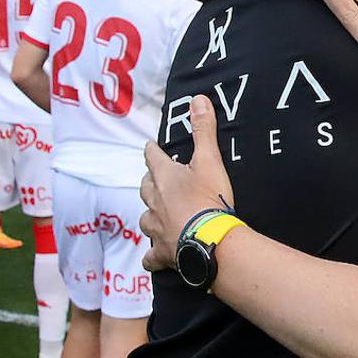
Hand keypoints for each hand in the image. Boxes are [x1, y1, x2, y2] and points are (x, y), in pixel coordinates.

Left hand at [139, 96, 234, 271]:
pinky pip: (151, 256)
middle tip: (156, 180)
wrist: (212, 241)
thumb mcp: (210, 160)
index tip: (150, 147)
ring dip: (151, 215)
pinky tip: (152, 258)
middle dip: (150, 182)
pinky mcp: (162, 253)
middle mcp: (154, 201)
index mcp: (164, 178)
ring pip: (146, 219)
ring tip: (157, 215)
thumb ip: (203, 130)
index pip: (153, 158)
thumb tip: (198, 99)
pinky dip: (152, 256)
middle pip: (145, 187)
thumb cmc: (209, 199)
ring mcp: (156, 228)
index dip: (152, 151)